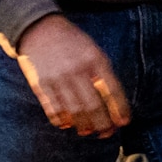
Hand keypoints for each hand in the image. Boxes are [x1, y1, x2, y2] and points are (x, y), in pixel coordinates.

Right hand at [15, 14, 127, 137]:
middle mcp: (77, 70)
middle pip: (94, 106)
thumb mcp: (93, 50)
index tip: (124, 122)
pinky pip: (53, 109)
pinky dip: (62, 120)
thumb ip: (103, 74)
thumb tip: (113, 104)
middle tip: (106, 132)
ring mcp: (58, 78)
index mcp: (94, 59)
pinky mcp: (41, 84)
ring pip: (75, 111)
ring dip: (84, 126)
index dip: (120, 110)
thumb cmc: (71, 42)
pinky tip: (67, 124)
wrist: (38, 28)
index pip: (112, 90)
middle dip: (103, 124)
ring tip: (88, 131)